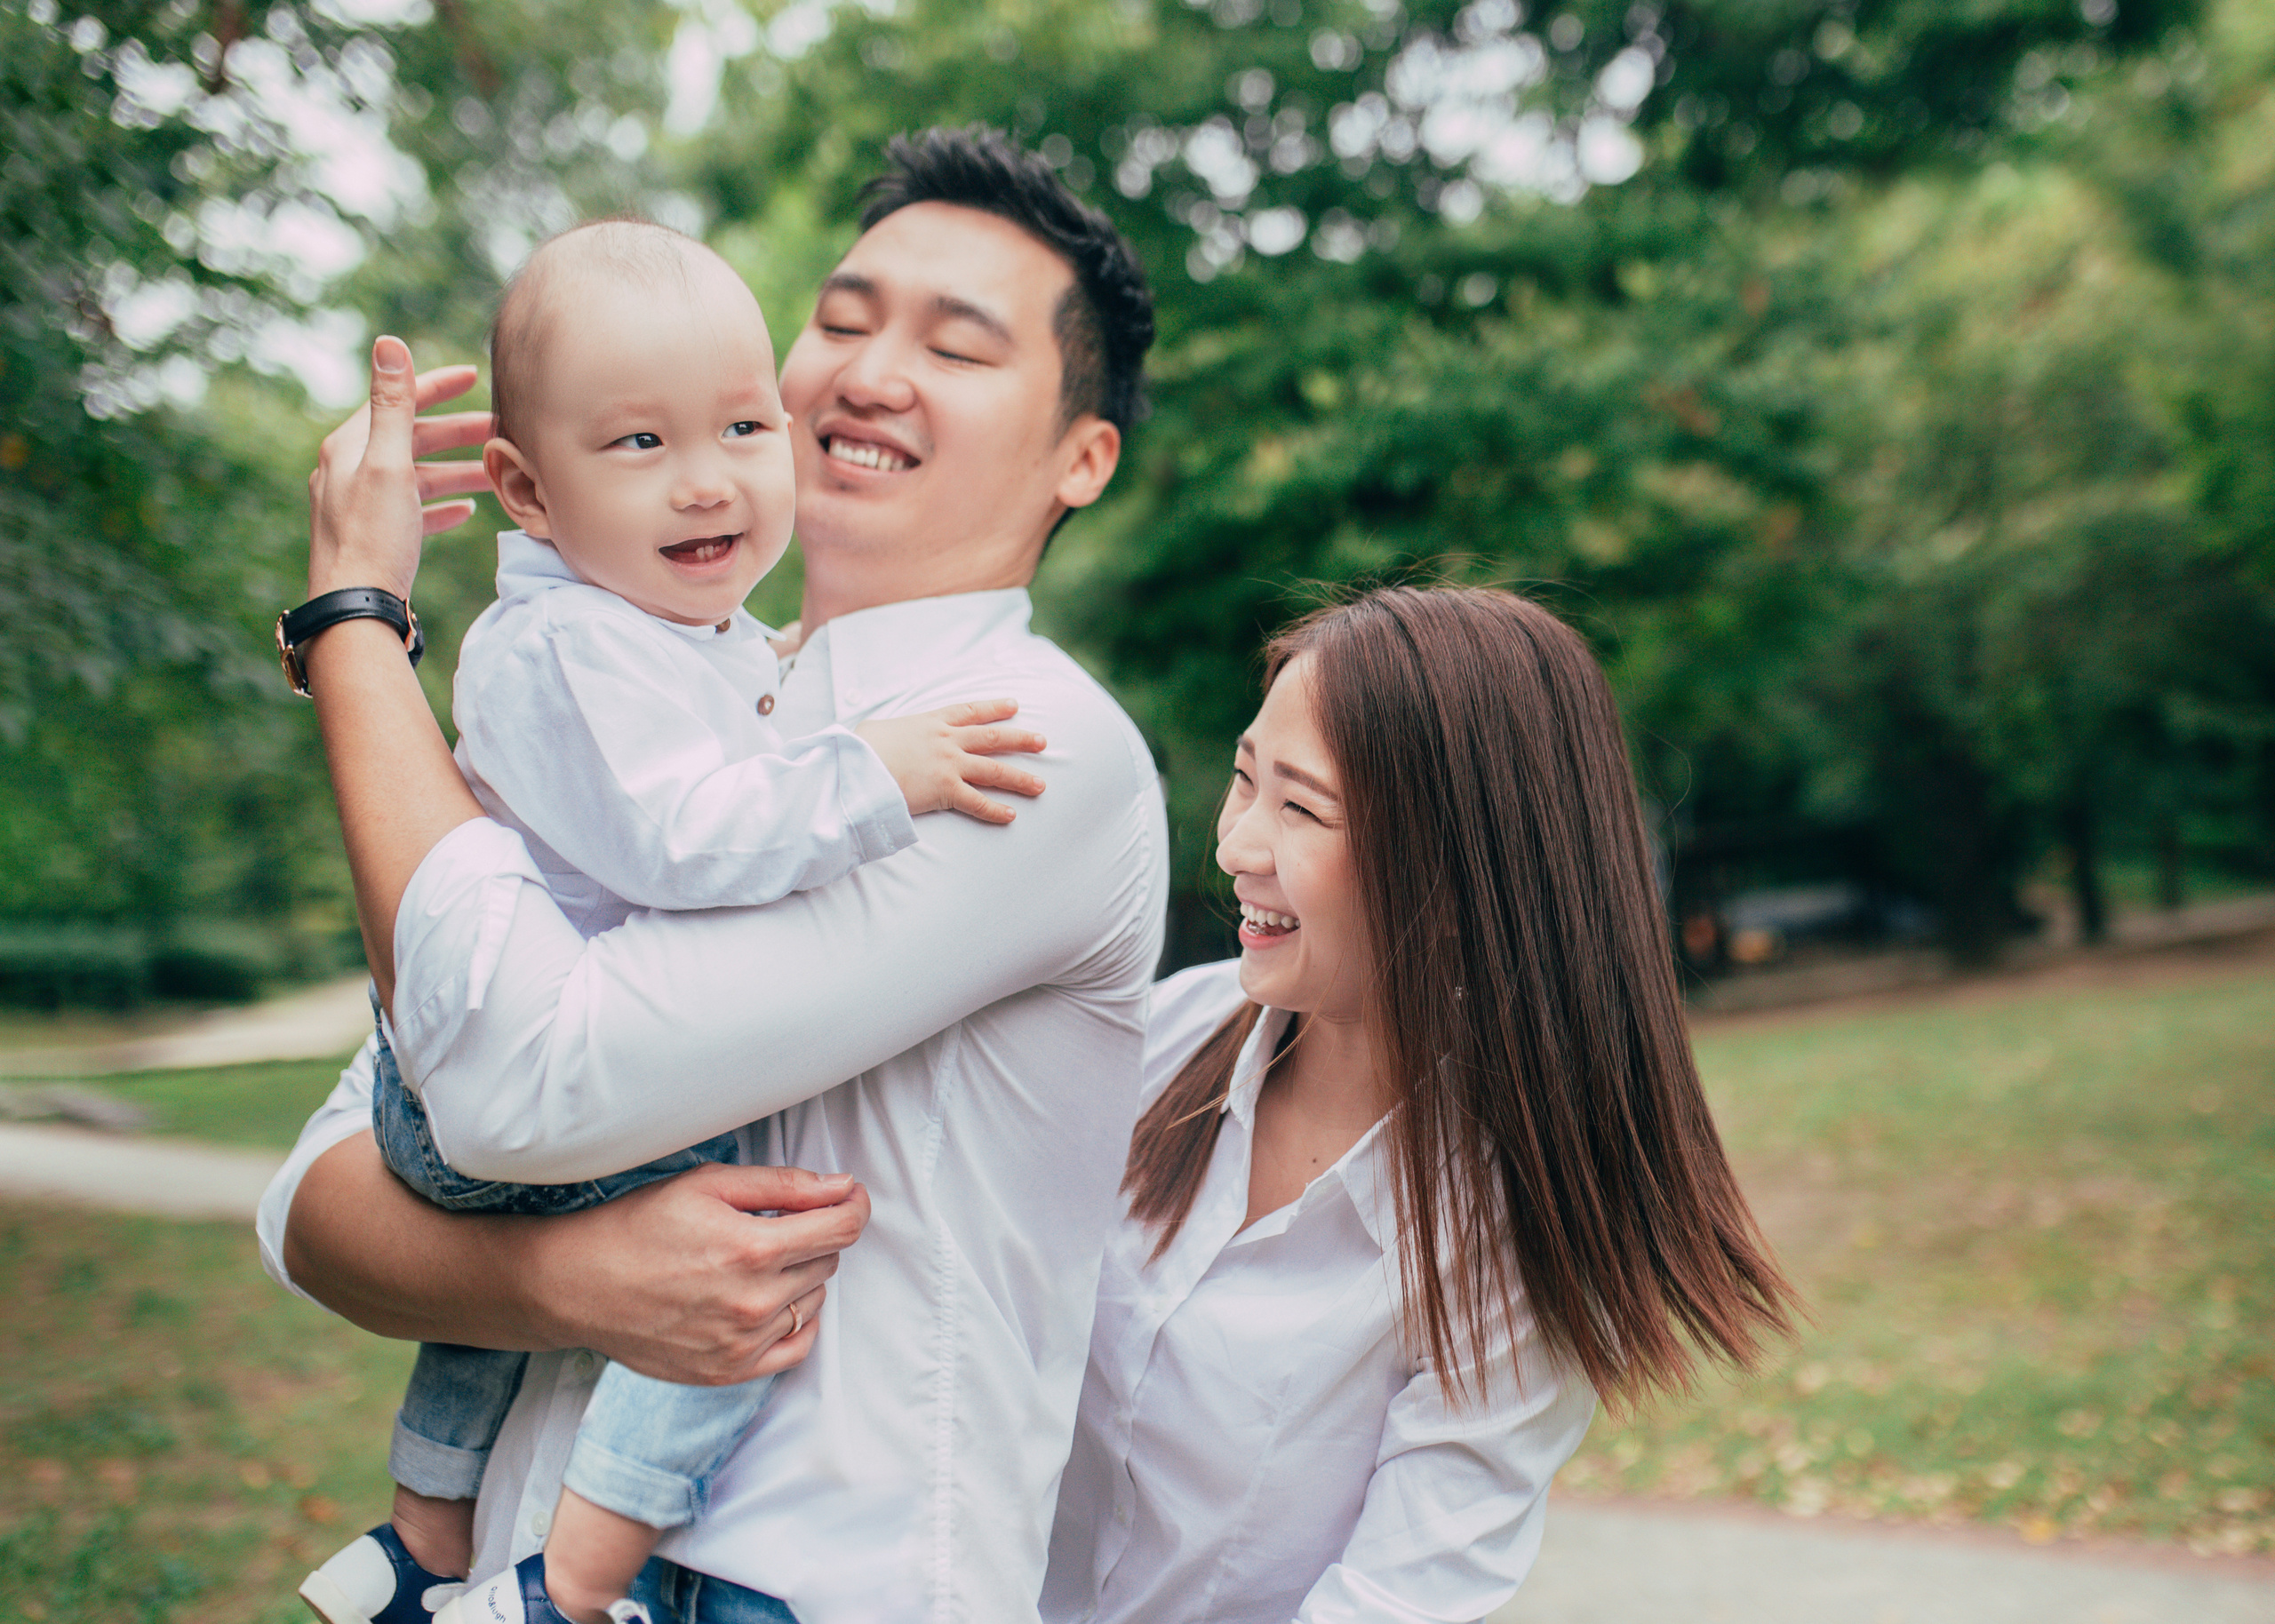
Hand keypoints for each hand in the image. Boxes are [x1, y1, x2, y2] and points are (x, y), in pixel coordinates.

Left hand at [306, 335, 492, 600]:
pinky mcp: (374, 536)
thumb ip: (393, 404)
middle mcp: (349, 470)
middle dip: (458, 433)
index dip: (436, 385)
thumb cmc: (372, 538)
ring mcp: (360, 504)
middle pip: (411, 438)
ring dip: (456, 470)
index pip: (396, 400)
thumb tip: (388, 342)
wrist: (354, 608)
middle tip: (500, 430)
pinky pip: (412, 510)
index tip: (475, 376)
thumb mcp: (388, 464)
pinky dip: (440, 505)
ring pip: (417, 475)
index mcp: (349, 446)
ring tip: (495, 474)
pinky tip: (465, 512)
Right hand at [522, 1164, 868, 1385]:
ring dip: (800, 1276)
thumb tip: (841, 1187)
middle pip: (828, 1261)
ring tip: (753, 1261)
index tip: (848, 1196)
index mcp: (752, 1249)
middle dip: (813, 1236)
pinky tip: (767, 1300)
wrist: (578, 1286)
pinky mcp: (729, 1371)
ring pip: (813, 1300)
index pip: (841, 1229)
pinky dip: (795, 1320)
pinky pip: (797, 1346)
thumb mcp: (708, 1185)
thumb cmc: (638, 1226)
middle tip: (772, 1224)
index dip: (853, 1205)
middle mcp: (753, 1302)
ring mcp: (742, 1343)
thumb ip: (784, 1186)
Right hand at [856, 699, 1047, 824]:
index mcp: (930, 721)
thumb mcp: (876, 729)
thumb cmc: (860, 750)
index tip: (1014, 706)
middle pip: (993, 737)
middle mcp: (946, 740)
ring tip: (1041, 785)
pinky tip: (1011, 816)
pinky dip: (995, 810)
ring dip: (1020, 778)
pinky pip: (977, 801)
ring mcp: (949, 764)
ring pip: (994, 770)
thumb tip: (886, 736)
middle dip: (1021, 739)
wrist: (857, 767)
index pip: (970, 711)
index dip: (994, 708)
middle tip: (1042, 741)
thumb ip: (892, 732)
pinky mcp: (945, 790)